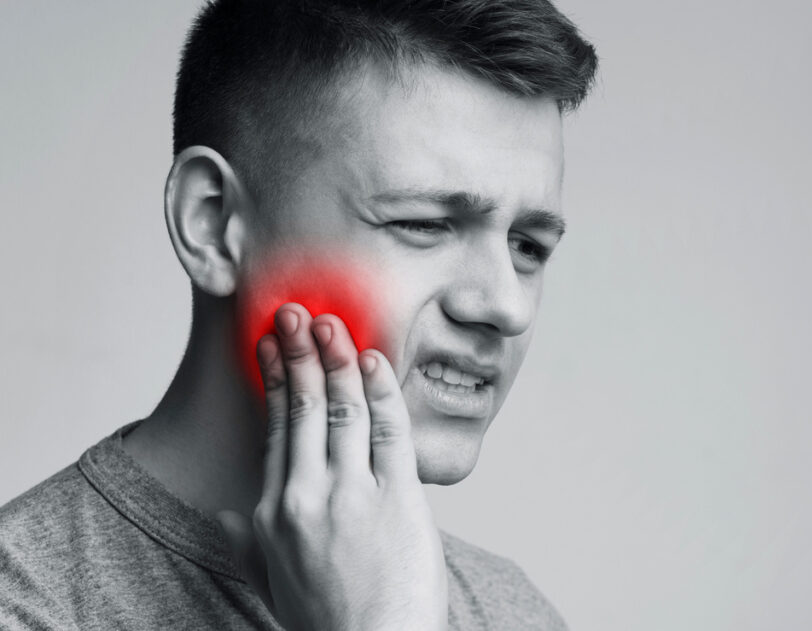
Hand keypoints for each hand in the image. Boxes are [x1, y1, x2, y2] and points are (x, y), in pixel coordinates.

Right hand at [216, 303, 447, 630]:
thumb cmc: (329, 620)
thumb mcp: (274, 582)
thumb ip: (248, 543)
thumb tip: (228, 517)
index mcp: (274, 513)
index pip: (274, 429)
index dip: (273, 381)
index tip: (270, 346)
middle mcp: (306, 497)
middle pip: (301, 408)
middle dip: (298, 353)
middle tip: (295, 312)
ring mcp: (352, 496)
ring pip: (342, 410)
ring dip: (336, 359)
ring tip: (330, 323)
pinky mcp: (398, 499)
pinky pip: (389, 431)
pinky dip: (380, 390)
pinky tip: (374, 361)